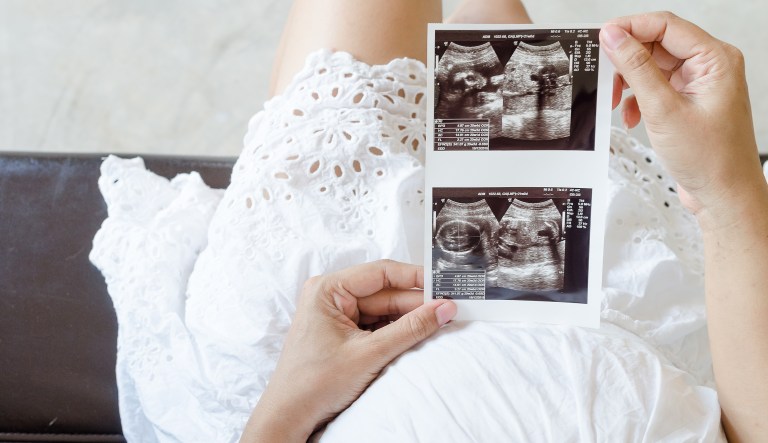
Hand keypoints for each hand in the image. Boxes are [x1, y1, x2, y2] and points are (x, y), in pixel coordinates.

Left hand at [240, 260, 456, 442]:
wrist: (290, 416)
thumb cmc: (313, 384)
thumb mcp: (370, 354)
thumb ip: (410, 329)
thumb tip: (443, 308)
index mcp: (328, 289)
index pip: (381, 272)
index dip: (415, 277)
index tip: (443, 283)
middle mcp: (331, 296)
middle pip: (385, 292)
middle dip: (416, 303)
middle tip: (449, 309)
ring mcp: (337, 314)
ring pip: (384, 309)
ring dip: (409, 318)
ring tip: (439, 322)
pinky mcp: (343, 333)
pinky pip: (377, 324)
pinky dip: (397, 330)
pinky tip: (418, 334)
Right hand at [600, 12, 766, 230]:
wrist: (723, 195)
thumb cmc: (710, 159)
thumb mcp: (663, 110)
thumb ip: (636, 69)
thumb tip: (614, 37)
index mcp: (715, 59)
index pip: (665, 25)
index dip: (630, 28)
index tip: (601, 38)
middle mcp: (709, 66)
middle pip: (656, 44)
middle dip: (626, 61)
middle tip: (603, 75)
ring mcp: (699, 83)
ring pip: (652, 67)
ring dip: (630, 83)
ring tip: (615, 101)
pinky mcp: (688, 100)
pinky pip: (655, 86)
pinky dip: (637, 99)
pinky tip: (631, 116)